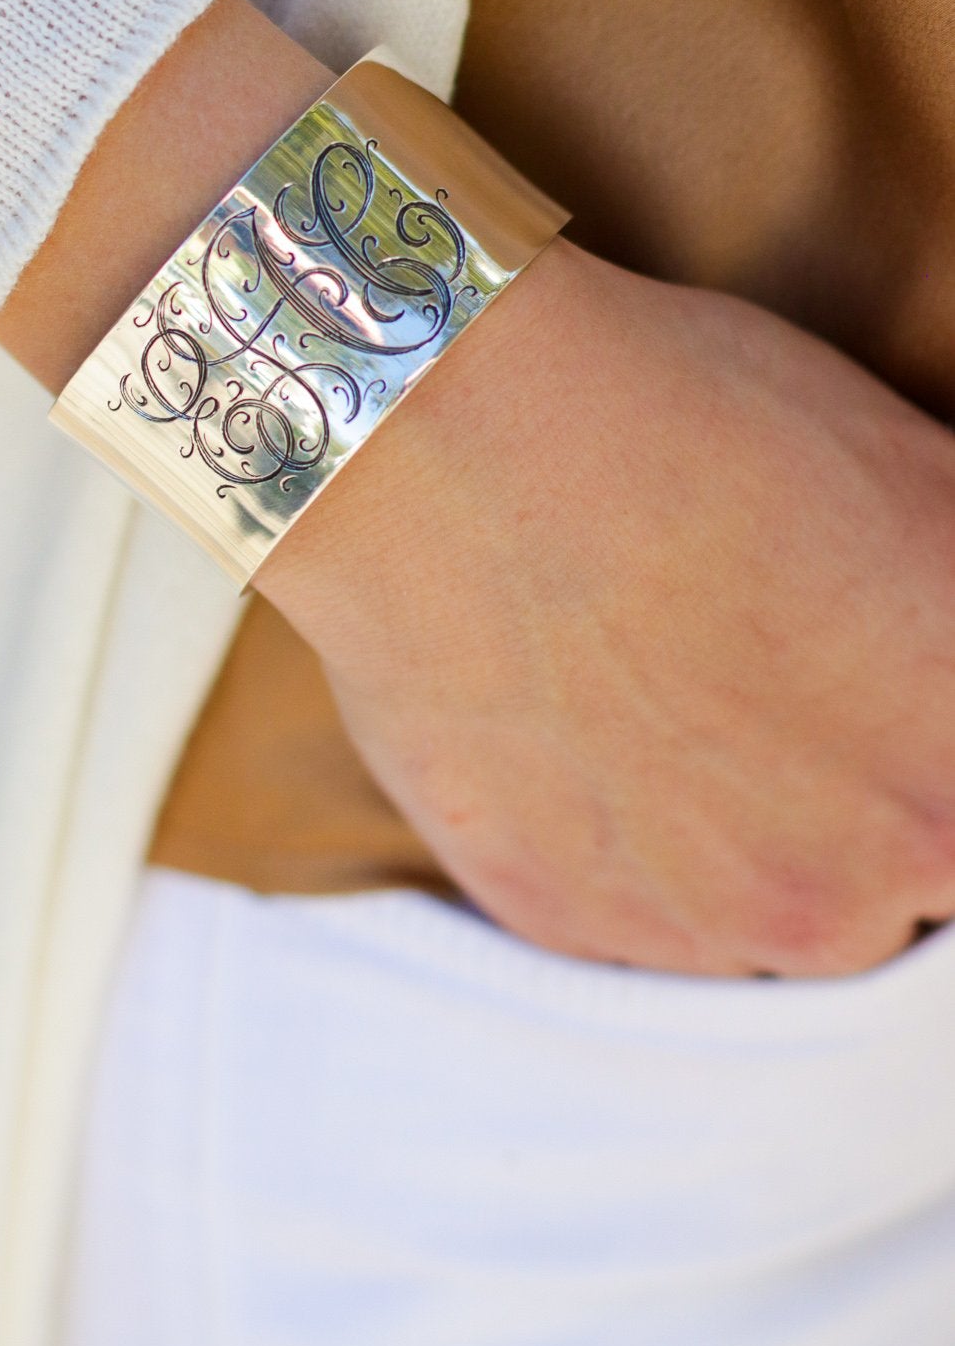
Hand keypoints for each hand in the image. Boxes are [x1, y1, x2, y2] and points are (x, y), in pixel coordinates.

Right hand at [257, 239, 954, 977]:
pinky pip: (639, 915)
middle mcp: (846, 898)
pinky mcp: (565, 921)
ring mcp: (697, 926)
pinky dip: (631, 838)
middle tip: (781, 666)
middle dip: (864, 789)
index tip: (887, 683)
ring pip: (769, 912)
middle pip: (898, 882)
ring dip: (749, 831)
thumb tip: (952, 626)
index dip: (927, 734)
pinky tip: (596, 718)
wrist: (441, 435)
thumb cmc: (682, 420)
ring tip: (679, 686)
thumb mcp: (918, 475)